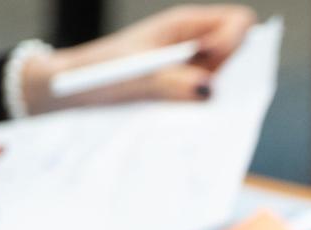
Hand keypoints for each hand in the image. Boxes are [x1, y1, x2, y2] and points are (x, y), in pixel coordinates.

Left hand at [23, 4, 257, 113]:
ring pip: (227, 84)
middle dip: (236, 77)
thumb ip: (168, 81)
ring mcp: (192, 74)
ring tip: (193, 116)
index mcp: (185, 25)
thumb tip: (209, 91)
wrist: (68, 93)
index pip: (239, 22)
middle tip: (212, 99)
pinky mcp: (185, 98)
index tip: (216, 65)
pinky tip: (186, 126)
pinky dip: (205, 116)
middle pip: (241, 56)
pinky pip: (208, 105)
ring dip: (219, 101)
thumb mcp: (130, 76)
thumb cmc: (97, 73)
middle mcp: (195, 47)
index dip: (238, 41)